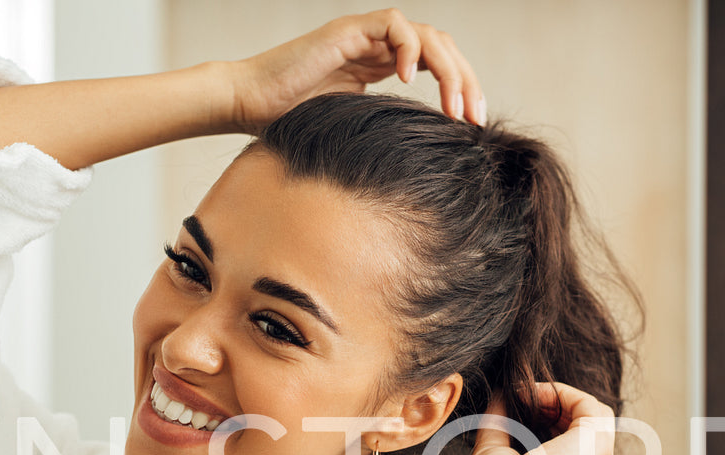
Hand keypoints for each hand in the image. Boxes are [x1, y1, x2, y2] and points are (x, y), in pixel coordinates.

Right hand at [226, 8, 484, 133]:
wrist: (249, 104)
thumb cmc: (288, 123)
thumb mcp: (351, 130)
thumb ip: (383, 129)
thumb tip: (422, 159)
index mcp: (380, 66)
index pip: (437, 65)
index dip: (461, 90)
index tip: (473, 125)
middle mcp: (377, 46)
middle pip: (442, 48)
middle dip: (466, 81)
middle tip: (475, 118)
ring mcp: (364, 35)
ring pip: (427, 35)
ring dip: (449, 70)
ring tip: (453, 106)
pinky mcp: (348, 30)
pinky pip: (394, 26)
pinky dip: (410, 49)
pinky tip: (408, 81)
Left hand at [464, 382, 616, 454]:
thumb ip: (497, 426)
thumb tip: (498, 397)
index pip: (566, 446)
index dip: (543, 421)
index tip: (515, 407)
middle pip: (579, 430)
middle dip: (550, 409)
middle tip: (520, 397)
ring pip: (588, 416)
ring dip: (556, 398)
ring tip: (526, 394)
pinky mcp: (598, 441)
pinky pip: (588, 405)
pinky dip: (560, 393)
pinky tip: (533, 393)